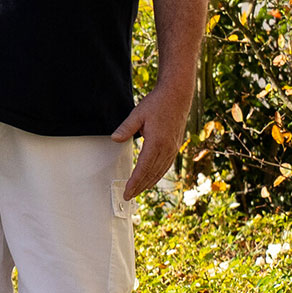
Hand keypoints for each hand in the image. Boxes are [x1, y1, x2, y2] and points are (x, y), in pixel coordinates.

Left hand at [109, 77, 193, 198]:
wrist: (177, 96)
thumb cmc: (157, 103)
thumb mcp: (137, 114)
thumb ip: (126, 128)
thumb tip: (114, 138)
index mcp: (156, 142)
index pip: (143, 168)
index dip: (134, 183)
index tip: (127, 192)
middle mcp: (166, 148)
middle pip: (151, 174)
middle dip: (140, 187)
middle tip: (129, 196)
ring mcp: (172, 148)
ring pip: (160, 172)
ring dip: (148, 183)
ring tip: (138, 191)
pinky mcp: (175, 146)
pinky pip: (166, 166)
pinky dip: (157, 175)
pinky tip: (152, 178)